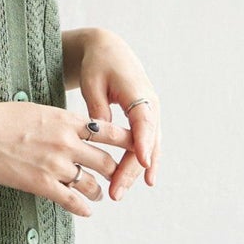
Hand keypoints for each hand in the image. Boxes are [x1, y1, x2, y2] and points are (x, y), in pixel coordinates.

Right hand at [0, 101, 134, 217]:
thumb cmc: (0, 118)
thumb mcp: (38, 110)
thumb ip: (60, 120)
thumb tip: (73, 125)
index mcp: (67, 120)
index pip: (110, 131)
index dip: (129, 141)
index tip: (137, 147)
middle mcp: (67, 142)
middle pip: (106, 161)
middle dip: (115, 171)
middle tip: (117, 177)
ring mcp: (56, 165)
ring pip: (92, 183)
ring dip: (99, 191)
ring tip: (100, 195)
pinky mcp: (41, 184)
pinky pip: (72, 201)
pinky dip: (83, 208)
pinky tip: (86, 211)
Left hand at [77, 30, 161, 200]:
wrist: (109, 50)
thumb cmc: (98, 65)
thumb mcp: (93, 83)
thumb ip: (98, 108)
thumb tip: (99, 134)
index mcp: (138, 93)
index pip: (144, 122)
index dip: (144, 144)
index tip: (142, 164)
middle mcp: (150, 106)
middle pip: (147, 143)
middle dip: (133, 169)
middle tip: (116, 192)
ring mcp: (150, 114)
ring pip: (148, 148)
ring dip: (135, 172)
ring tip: (118, 193)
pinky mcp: (145, 120)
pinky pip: (145, 145)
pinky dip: (140, 163)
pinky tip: (134, 182)